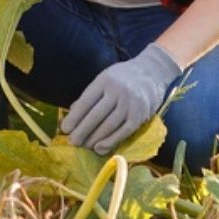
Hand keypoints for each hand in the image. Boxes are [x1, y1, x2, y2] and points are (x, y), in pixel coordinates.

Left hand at [60, 43, 180, 154]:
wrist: (152, 71)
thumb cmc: (123, 77)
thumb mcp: (105, 78)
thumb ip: (90, 95)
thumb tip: (72, 113)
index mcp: (105, 80)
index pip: (86, 101)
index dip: (75, 117)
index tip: (65, 129)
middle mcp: (117, 91)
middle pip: (96, 115)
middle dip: (82, 130)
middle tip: (72, 142)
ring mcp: (130, 103)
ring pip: (109, 125)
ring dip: (94, 138)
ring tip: (84, 147)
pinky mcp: (140, 115)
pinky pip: (124, 131)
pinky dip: (111, 141)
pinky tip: (100, 148)